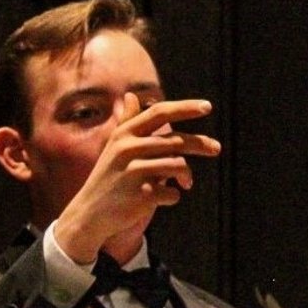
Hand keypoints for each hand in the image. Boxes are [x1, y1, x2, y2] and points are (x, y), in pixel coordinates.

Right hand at [54, 92, 219, 263]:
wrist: (90, 213)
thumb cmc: (108, 177)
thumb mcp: (114, 147)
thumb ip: (127, 122)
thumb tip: (131, 95)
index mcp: (124, 134)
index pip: (159, 113)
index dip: (185, 108)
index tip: (207, 107)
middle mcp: (128, 149)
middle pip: (176, 140)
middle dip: (200, 144)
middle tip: (217, 148)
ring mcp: (134, 172)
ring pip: (178, 166)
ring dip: (186, 176)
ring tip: (185, 184)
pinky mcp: (141, 195)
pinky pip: (172, 193)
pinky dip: (172, 197)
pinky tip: (162, 200)